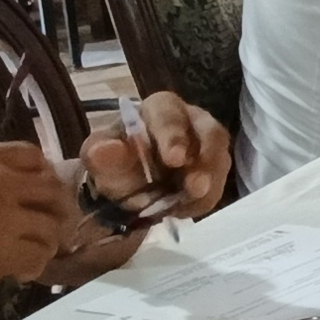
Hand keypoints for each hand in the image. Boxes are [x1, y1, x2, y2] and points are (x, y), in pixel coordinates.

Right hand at [0, 142, 77, 307]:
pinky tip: (20, 273)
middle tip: (52, 229)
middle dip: (57, 210)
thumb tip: (11, 186)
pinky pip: (40, 254)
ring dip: (47, 243)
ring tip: (32, 256)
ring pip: (52, 225)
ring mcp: (4, 214)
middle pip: (52, 189)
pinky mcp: (4, 249)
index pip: (33, 156)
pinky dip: (36, 266)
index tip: (41, 196)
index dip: (44, 177)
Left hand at [58, 93, 231, 270]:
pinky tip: (183, 210)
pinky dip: (203, 201)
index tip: (174, 160)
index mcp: (160, 108)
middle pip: (211, 133)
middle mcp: (193, 121)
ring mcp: (208, 146)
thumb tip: (105, 150)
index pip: (172, 115)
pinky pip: (218, 185)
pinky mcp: (214, 171)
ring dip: (207, 184)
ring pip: (220, 161)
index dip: (175, 136)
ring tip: (187, 205)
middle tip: (196, 188)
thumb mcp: (99, 156)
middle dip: (206, 161)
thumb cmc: (113, 160)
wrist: (125, 183)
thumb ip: (101, 153)